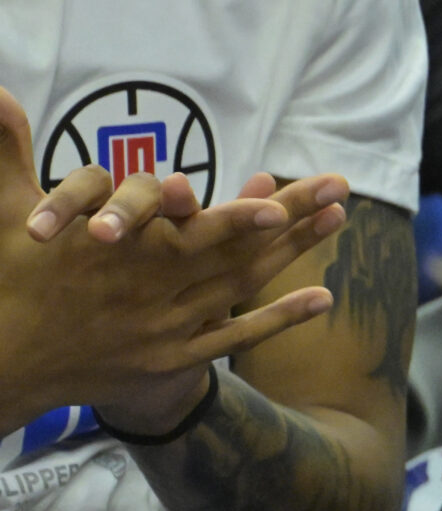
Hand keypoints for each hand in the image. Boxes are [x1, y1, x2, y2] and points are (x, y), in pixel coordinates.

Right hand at [0, 86, 346, 430]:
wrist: (4, 359)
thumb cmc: (9, 276)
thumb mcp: (5, 209)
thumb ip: (6, 151)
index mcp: (122, 255)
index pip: (190, 232)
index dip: (236, 218)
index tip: (276, 201)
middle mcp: (154, 290)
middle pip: (236, 251)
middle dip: (290, 218)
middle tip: (337, 189)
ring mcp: (168, 327)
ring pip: (242, 285)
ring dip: (293, 253)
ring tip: (338, 220)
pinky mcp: (172, 356)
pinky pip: (235, 336)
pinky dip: (279, 318)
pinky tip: (323, 296)